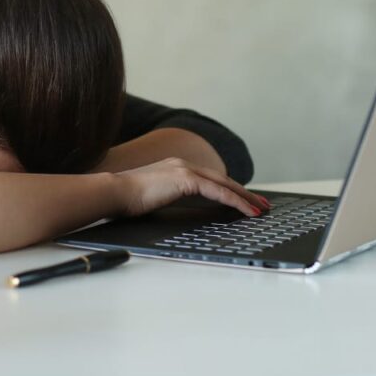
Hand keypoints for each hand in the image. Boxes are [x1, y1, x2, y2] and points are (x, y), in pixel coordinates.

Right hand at [111, 157, 269, 217]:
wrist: (114, 192)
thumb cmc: (126, 199)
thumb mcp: (153, 197)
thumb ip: (169, 197)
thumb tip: (179, 210)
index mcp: (174, 167)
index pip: (209, 179)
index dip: (229, 189)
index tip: (242, 200)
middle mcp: (182, 164)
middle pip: (222, 179)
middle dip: (244, 193)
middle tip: (261, 204)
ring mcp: (184, 169)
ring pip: (224, 184)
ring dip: (245, 198)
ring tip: (261, 210)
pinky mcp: (185, 179)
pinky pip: (218, 192)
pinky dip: (235, 201)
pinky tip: (247, 211)